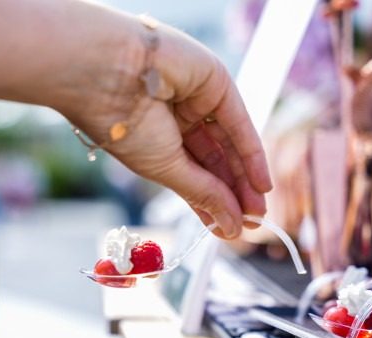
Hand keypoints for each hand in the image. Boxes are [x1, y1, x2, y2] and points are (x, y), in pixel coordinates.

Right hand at [62, 16, 271, 238]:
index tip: (228, 229)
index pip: (191, 176)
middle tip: (252, 223)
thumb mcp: (167, 169)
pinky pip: (238, 122)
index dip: (211, 204)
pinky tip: (262, 183)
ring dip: (246, 179)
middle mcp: (176, 121)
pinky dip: (252, 153)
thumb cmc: (125, 127)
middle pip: (214, 162)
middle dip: (233, 194)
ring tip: (258, 211)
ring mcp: (196, 100)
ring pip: (228, 144)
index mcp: (156, 141)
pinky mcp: (215, 81)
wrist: (109, 75)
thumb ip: (202, 194)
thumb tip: (229, 227)